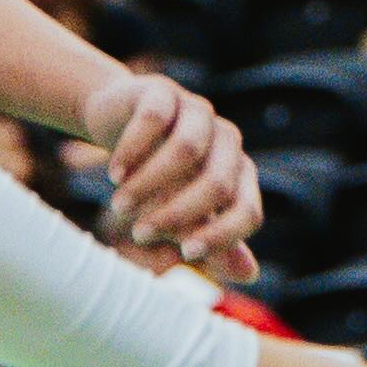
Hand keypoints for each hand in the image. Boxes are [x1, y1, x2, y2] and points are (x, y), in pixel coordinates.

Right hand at [94, 71, 261, 279]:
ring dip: (150, 185)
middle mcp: (227, 141)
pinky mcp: (164, 91)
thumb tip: (251, 275)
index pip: (249, 211)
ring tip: (119, 206)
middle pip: (218, 184)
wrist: (119, 118)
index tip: (184, 254)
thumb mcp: (180, 208)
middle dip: (177, 215)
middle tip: (139, 233)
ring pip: (187, 151)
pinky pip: (154, 120)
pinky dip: (132, 151)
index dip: (222, 237)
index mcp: (239, 174)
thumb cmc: (156, 172)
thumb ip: (210, 240)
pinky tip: (115, 173)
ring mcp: (198, 112)